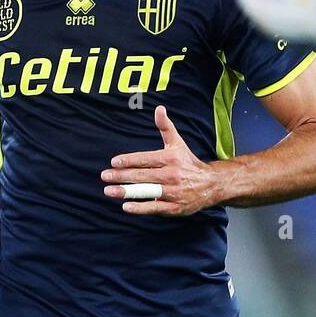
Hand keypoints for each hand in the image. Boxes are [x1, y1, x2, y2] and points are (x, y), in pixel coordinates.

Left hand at [101, 106, 220, 215]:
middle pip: (142, 175)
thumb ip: (165, 127)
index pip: (146, 159)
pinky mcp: (174, 207)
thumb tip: (159, 108)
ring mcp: (173, 192)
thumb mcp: (178, 143)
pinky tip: (126, 206)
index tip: (114, 162)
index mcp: (170, 158)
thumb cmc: (188, 162)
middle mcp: (171, 175)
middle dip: (121, 176)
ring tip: (109, 191)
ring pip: (146, 192)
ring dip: (126, 192)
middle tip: (105, 176)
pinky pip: (154, 208)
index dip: (129, 161)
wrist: (211, 184)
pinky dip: (140, 208)